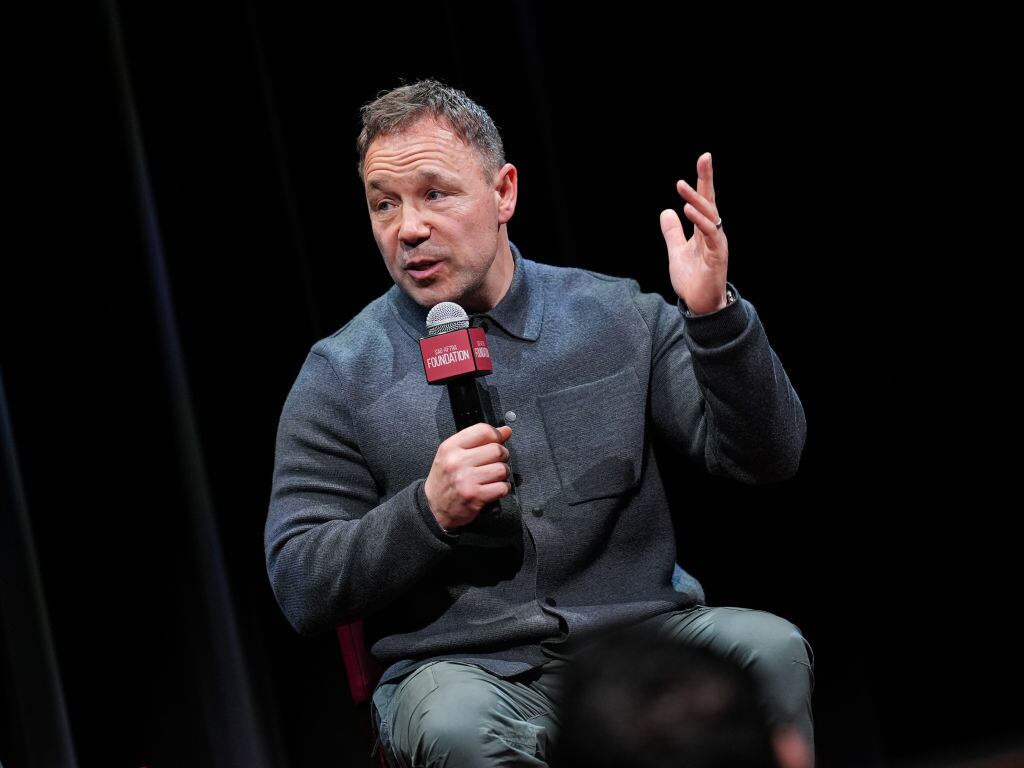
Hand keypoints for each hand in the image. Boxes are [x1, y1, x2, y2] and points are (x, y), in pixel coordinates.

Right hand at [424, 423, 512, 529]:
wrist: (434, 507)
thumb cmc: (446, 479)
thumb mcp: (454, 454)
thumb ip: (479, 439)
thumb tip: (506, 430)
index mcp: (451, 447)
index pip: (483, 430)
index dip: (497, 435)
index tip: (498, 441)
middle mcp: (457, 461)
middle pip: (497, 450)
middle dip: (502, 456)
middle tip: (495, 462)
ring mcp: (466, 479)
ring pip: (502, 469)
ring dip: (503, 474)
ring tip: (493, 476)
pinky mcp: (475, 496)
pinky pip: (502, 487)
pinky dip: (503, 488)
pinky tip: (494, 488)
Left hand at [659, 152, 729, 314]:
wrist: (699, 304)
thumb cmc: (692, 279)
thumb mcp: (676, 251)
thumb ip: (673, 232)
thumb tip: (666, 211)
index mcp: (703, 229)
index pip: (704, 200)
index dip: (703, 180)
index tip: (704, 158)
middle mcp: (713, 232)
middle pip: (710, 201)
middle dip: (707, 179)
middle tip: (704, 158)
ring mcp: (716, 243)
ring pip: (710, 216)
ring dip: (696, 200)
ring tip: (682, 186)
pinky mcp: (717, 256)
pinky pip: (709, 234)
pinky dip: (699, 221)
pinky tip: (687, 210)